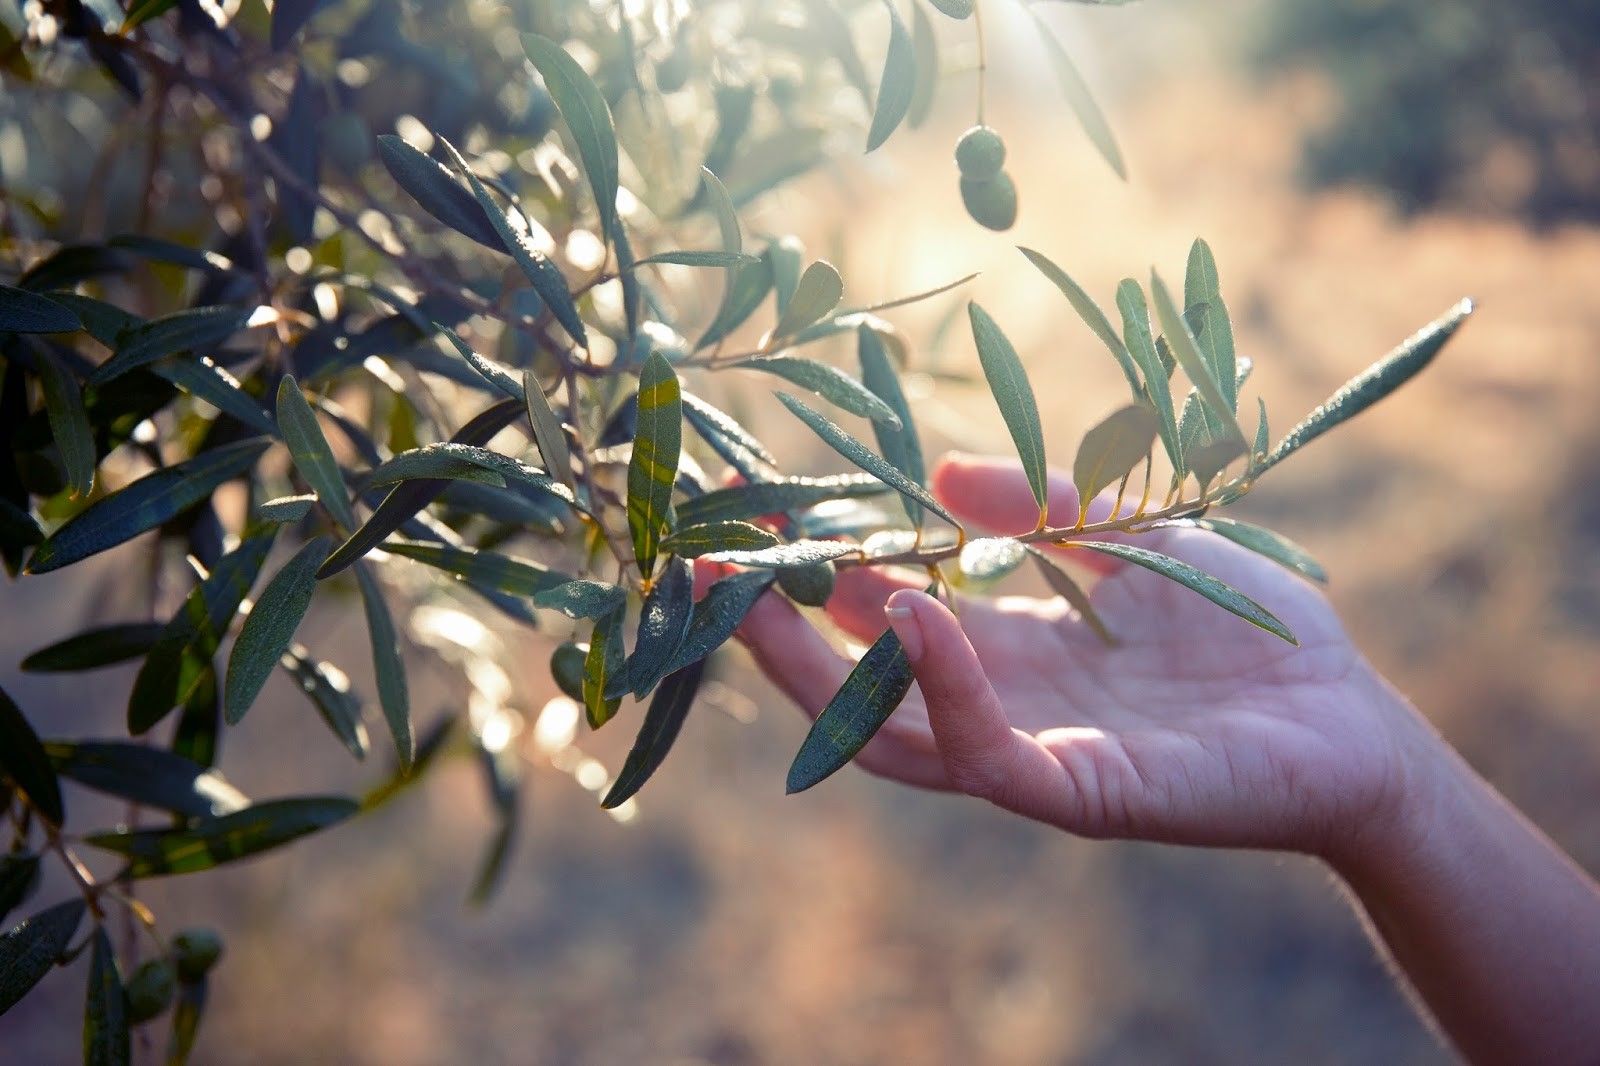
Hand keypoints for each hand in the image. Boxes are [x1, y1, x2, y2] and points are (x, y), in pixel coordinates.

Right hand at [737, 453, 1439, 858]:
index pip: (881, 617)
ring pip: (891, 732)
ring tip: (764, 593)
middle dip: (772, 631)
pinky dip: (945, 689)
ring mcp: (1031, 755)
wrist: (1352, 719)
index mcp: (1007, 649)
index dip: (815, 570)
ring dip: (819, 670)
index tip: (755, 512)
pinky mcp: (1082, 794)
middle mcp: (999, 706)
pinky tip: (919, 615)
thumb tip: (936, 470)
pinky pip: (987, 754)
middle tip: (704, 562)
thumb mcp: (1137, 534)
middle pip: (855, 684)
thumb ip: (1044, 503)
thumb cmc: (1251, 628)